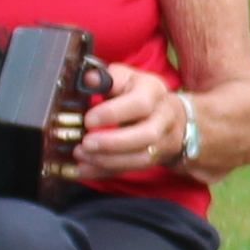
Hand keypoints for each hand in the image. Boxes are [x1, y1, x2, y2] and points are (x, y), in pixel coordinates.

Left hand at [71, 70, 191, 181]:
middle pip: (146, 135)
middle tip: (85, 144)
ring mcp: (161, 141)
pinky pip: (130, 169)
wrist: (168, 113)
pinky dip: (105, 172)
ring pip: (141, 158)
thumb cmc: (138, 91)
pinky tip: (83, 170)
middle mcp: (162, 117)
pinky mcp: (152, 159)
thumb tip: (89, 79)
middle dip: (113, 143)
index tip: (88, 120)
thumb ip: (106, 77)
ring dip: (108, 160)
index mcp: (154, 90)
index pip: (140, 104)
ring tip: (82, 155)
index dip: (114, 114)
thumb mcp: (125, 77)